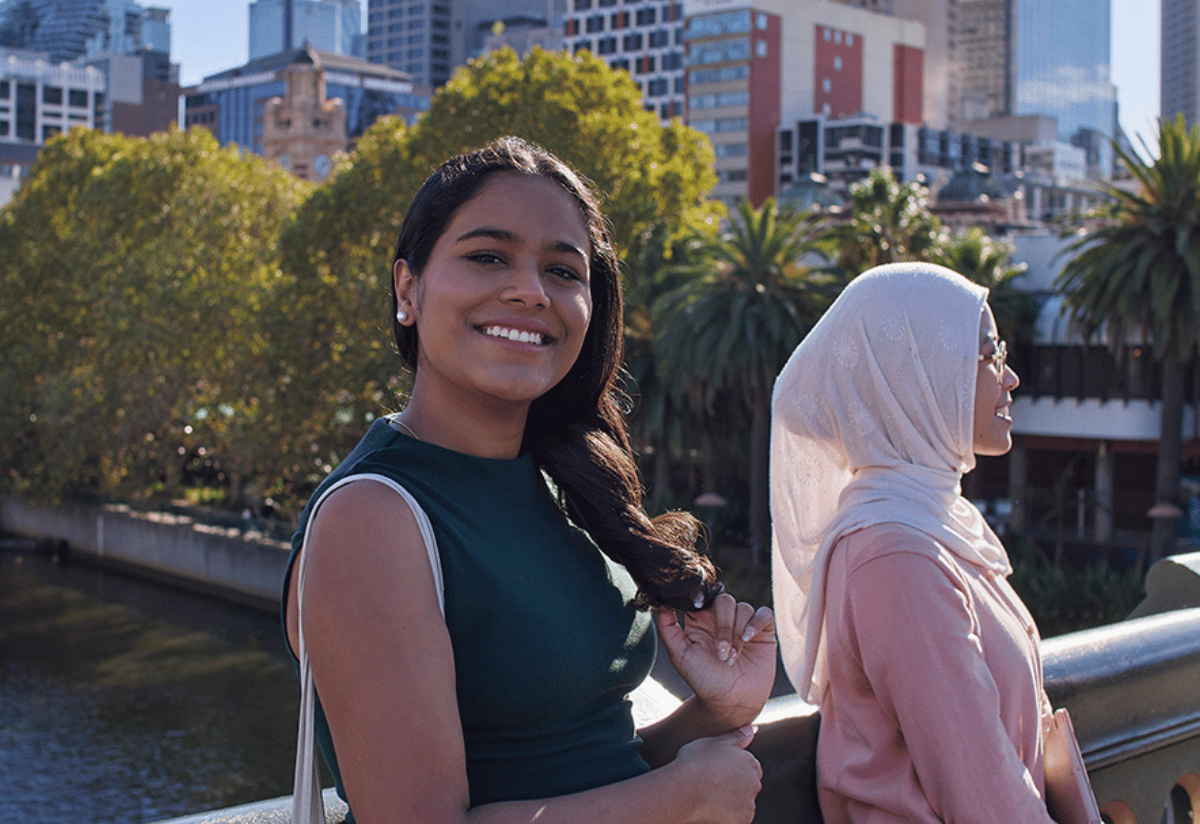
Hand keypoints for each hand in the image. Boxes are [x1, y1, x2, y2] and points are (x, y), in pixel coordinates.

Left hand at [657, 594, 775, 729]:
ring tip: (732, 658)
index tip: (699, 609)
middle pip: (724, 600)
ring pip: (743, 608)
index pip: (703, 596)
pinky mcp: (763, 632)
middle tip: (721, 651)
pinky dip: (756, 623)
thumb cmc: (704, 680)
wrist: (730, 703)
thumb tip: (660, 603)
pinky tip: (749, 639)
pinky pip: (764, 614)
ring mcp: (743, 624)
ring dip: (737, 634)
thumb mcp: (680, 655)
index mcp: (701, 619)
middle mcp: (723, 618)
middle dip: (723, 625)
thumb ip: (668, 628)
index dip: (702, 599)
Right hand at [671, 726, 761, 823]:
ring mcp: (749, 804)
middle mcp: (754, 783)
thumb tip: (752, 729)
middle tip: (712, 784)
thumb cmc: (694, 763)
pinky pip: (737, 818)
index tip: (717, 771)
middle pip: (748, 785)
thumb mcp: (714, 742)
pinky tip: (711, 809)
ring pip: (743, 803)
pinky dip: (727, 816)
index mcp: (749, 761)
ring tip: (709, 797)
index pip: (750, 766)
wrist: (683, 790)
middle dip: (735, 785)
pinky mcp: (741, 821)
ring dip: (732, 802)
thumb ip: (736, 737)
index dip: (732, 768)